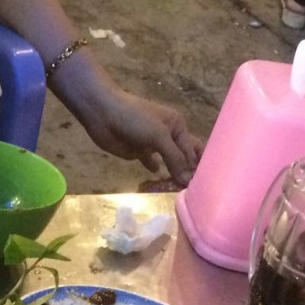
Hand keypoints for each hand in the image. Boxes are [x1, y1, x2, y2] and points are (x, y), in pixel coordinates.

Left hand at [74, 83, 202, 186]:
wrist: (104, 114)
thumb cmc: (136, 119)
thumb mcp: (159, 136)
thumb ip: (175, 158)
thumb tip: (188, 180)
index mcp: (178, 126)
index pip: (193, 150)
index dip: (197, 167)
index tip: (200, 186)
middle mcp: (169, 135)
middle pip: (183, 156)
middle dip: (187, 171)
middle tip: (192, 191)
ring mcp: (153, 144)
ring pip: (168, 161)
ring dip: (173, 173)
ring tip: (178, 189)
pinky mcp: (139, 151)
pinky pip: (151, 162)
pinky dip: (155, 168)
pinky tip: (159, 177)